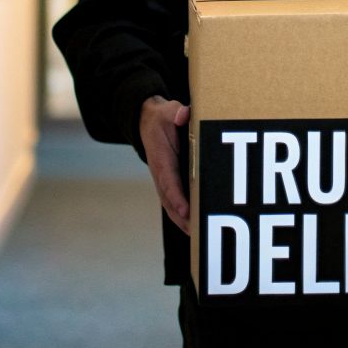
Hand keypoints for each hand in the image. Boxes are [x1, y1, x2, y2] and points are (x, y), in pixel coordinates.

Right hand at [139, 95, 190, 231]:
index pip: (169, 180)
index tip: (186, 210)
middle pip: (170, 200)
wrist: (149, 123)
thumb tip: (183, 115)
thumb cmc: (162, 118)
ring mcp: (163, 181)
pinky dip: (182, 217)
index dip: (177, 196)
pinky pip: (174, 203)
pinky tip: (194, 229)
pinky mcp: (168, 184)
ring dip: (182, 221)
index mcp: (161, 159)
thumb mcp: (168, 110)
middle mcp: (160, 174)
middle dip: (182, 217)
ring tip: (198, 237)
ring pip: (171, 206)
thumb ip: (176, 112)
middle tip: (197, 232)